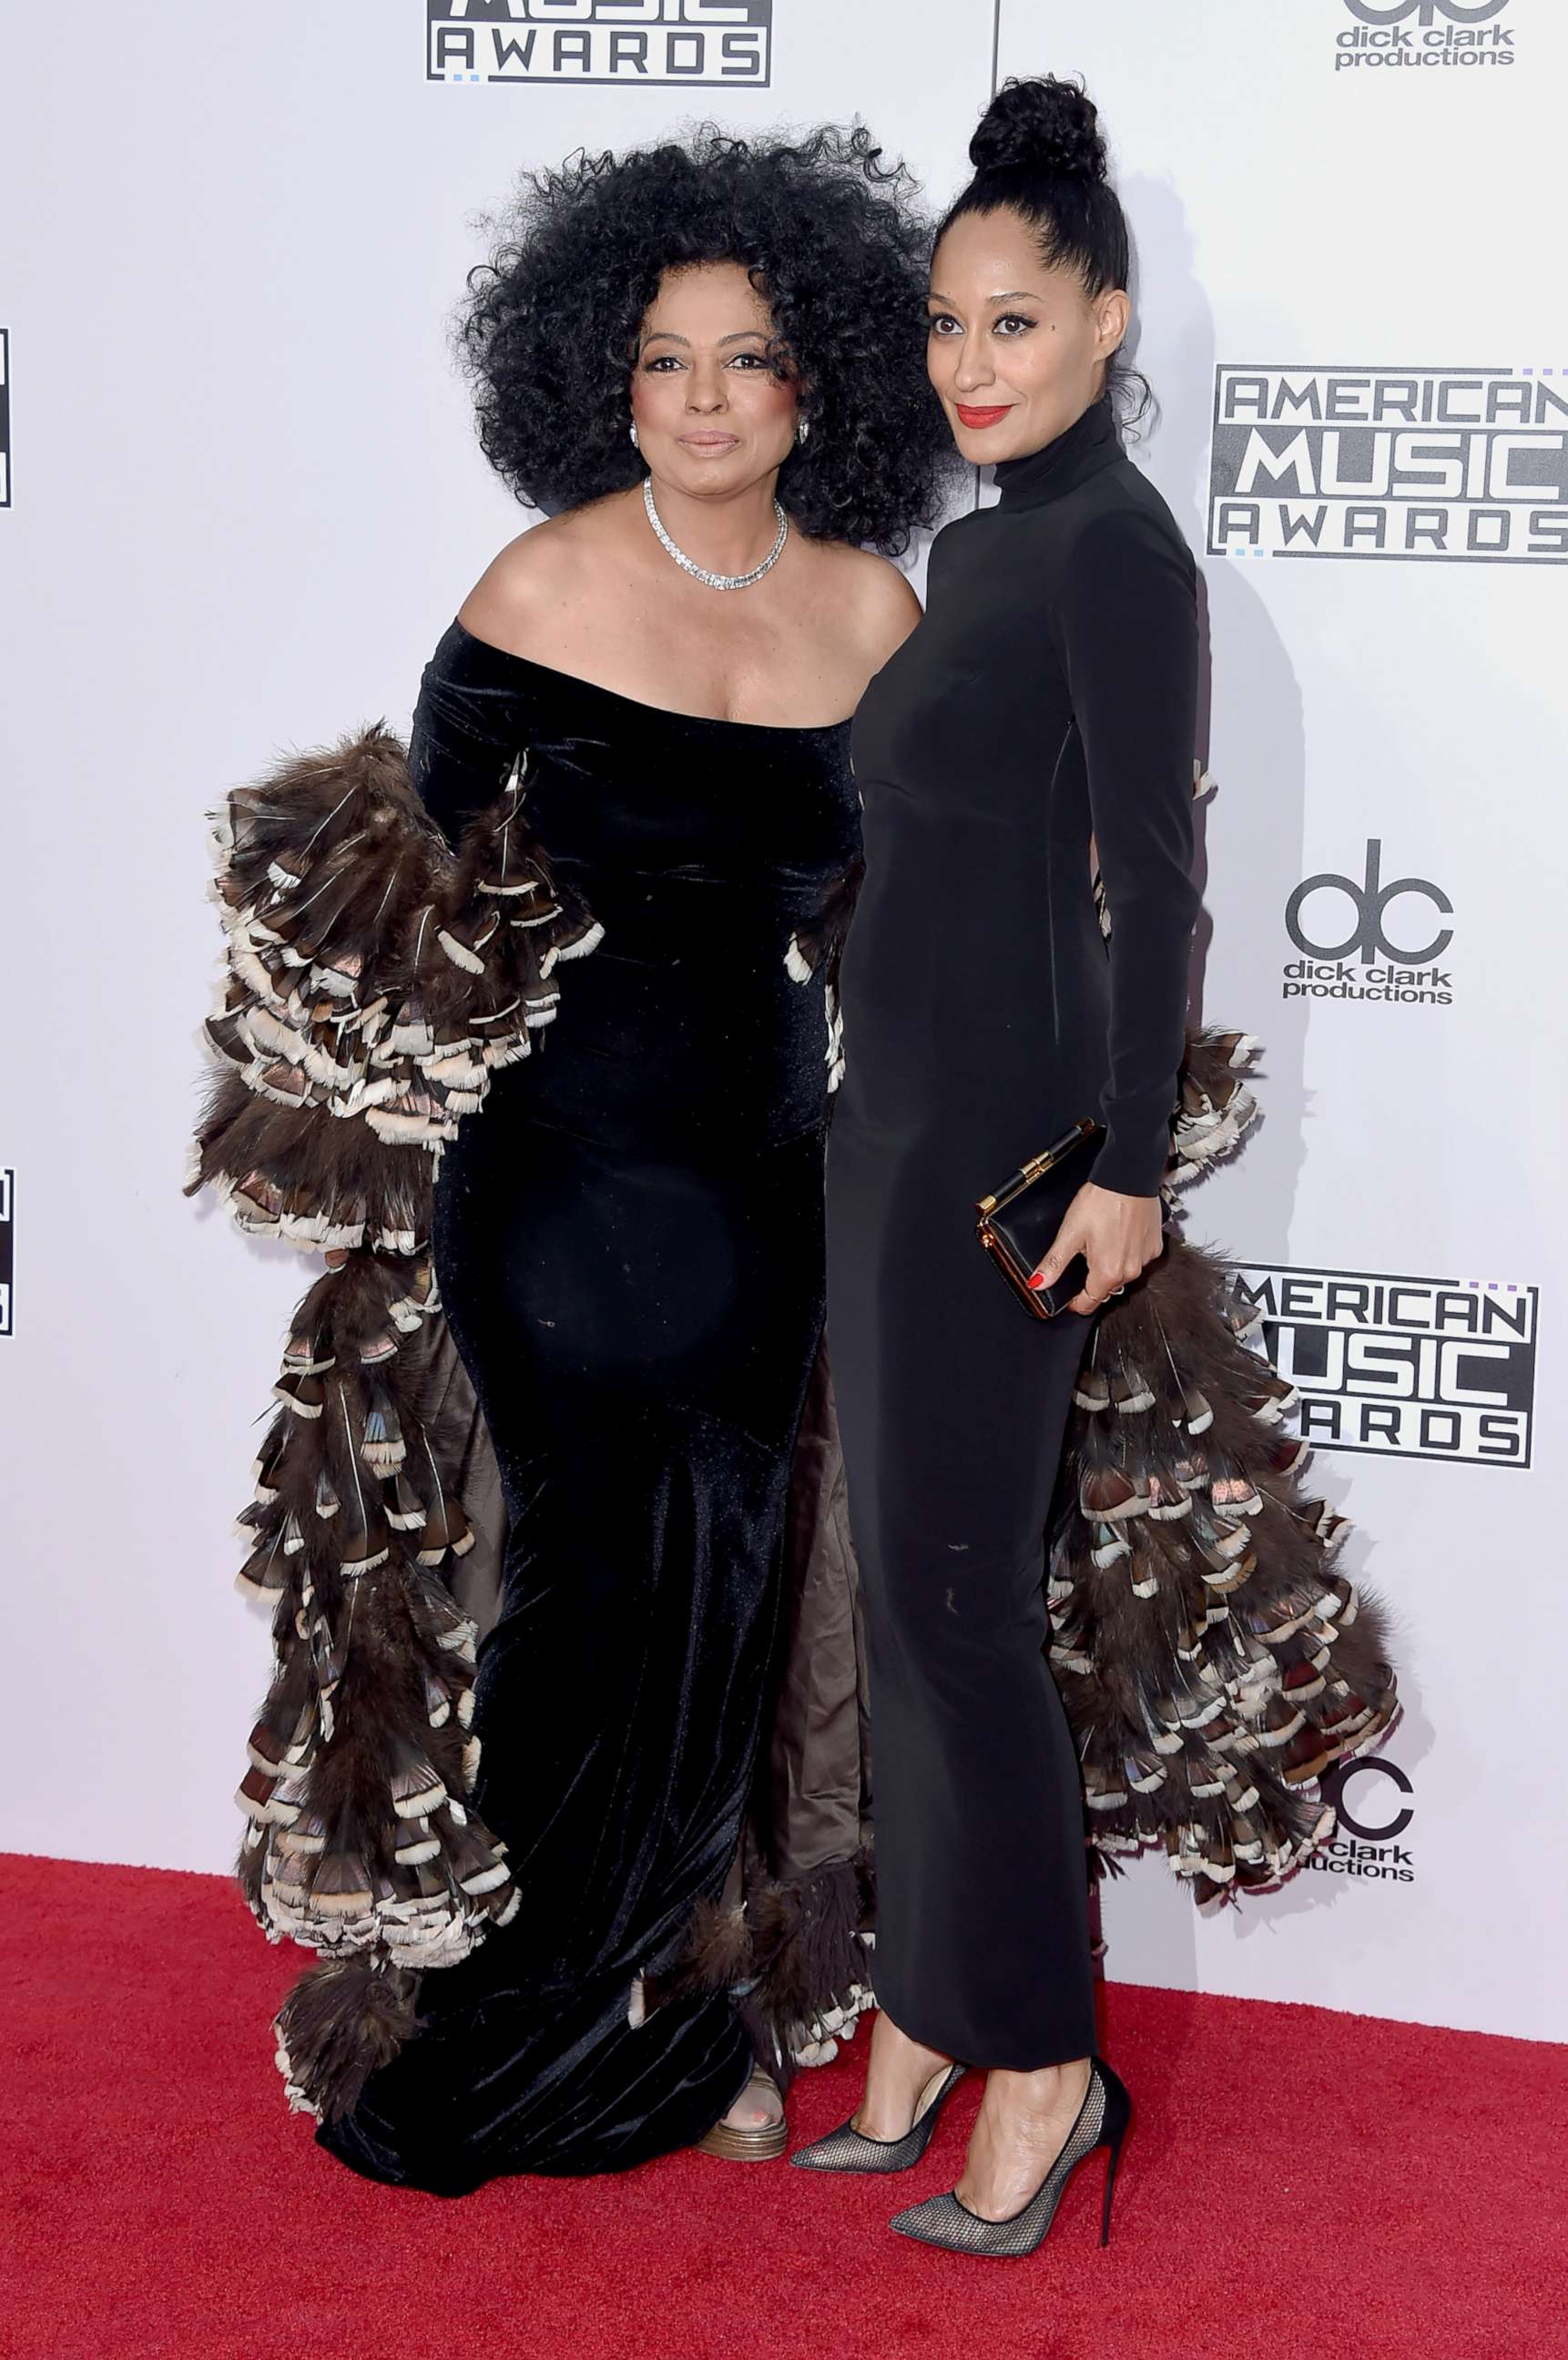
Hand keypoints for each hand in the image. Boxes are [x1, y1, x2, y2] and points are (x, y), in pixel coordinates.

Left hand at [1029, 1181, 1162, 1315]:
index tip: (1070, 1296)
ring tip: (1102, 1240)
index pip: (1090, 1303)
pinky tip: (1119, 1234)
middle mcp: (1130, 1271)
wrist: (1129, 1177)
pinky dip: (1127, 1253)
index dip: (1076, 1302)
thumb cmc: (1101, 1201)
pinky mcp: (1155, 1247)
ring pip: (1122, 1274)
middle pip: (1106, 1289)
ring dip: (1111, 1265)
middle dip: (1092, 1279)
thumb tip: (1038, 1284)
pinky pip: (1137, 1260)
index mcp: (1107, 1272)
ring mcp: (1145, 1260)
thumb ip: (1054, 1263)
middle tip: (1084, 1254)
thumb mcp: (1070, 1233)